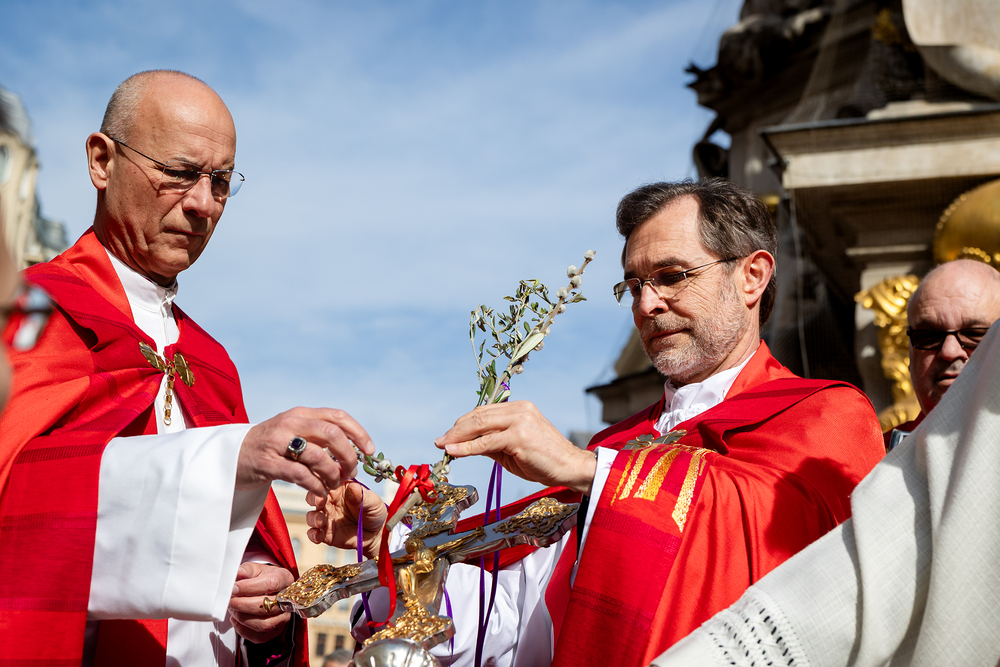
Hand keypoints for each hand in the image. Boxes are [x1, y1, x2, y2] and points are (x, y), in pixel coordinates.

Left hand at [228, 562, 294, 643]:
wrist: (268, 589)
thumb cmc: (261, 578)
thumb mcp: (255, 569)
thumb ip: (246, 570)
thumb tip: (237, 573)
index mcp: (284, 579)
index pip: (271, 584)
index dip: (249, 587)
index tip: (233, 588)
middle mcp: (288, 600)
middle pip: (267, 607)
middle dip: (243, 605)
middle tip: (229, 600)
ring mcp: (284, 617)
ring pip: (264, 624)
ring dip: (243, 618)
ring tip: (233, 609)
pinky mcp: (276, 630)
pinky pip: (259, 637)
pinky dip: (243, 630)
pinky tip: (236, 619)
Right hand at [237, 407, 374, 496]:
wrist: (227, 457)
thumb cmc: (268, 448)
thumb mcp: (292, 432)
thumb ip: (317, 435)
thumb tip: (351, 448)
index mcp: (300, 414)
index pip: (338, 416)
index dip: (358, 432)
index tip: (369, 450)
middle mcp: (290, 423)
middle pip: (332, 435)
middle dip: (348, 456)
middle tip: (351, 472)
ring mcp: (277, 442)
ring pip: (318, 456)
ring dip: (333, 474)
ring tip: (334, 484)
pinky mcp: (267, 463)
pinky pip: (301, 475)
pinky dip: (316, 485)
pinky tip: (319, 491)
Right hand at [306, 482, 386, 558]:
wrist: (377, 535)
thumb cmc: (375, 513)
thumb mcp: (373, 502)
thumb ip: (361, 496)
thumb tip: (353, 487)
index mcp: (340, 489)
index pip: (326, 480)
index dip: (323, 481)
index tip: (326, 485)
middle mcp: (330, 502)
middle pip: (314, 496)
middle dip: (313, 498)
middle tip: (320, 502)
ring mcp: (326, 517)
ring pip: (311, 515)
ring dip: (313, 518)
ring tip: (321, 522)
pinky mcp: (326, 533)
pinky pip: (313, 533)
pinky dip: (313, 534)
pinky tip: (319, 536)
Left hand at [434, 401, 596, 493]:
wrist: (570, 468)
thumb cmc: (544, 461)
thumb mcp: (513, 449)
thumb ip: (491, 443)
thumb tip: (465, 446)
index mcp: (519, 408)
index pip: (484, 412)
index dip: (463, 423)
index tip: (449, 435)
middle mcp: (519, 409)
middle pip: (479, 415)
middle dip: (456, 429)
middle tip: (440, 441)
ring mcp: (520, 421)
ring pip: (480, 425)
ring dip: (457, 437)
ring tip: (443, 446)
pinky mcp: (519, 436)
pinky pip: (486, 442)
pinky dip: (467, 448)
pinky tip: (455, 451)